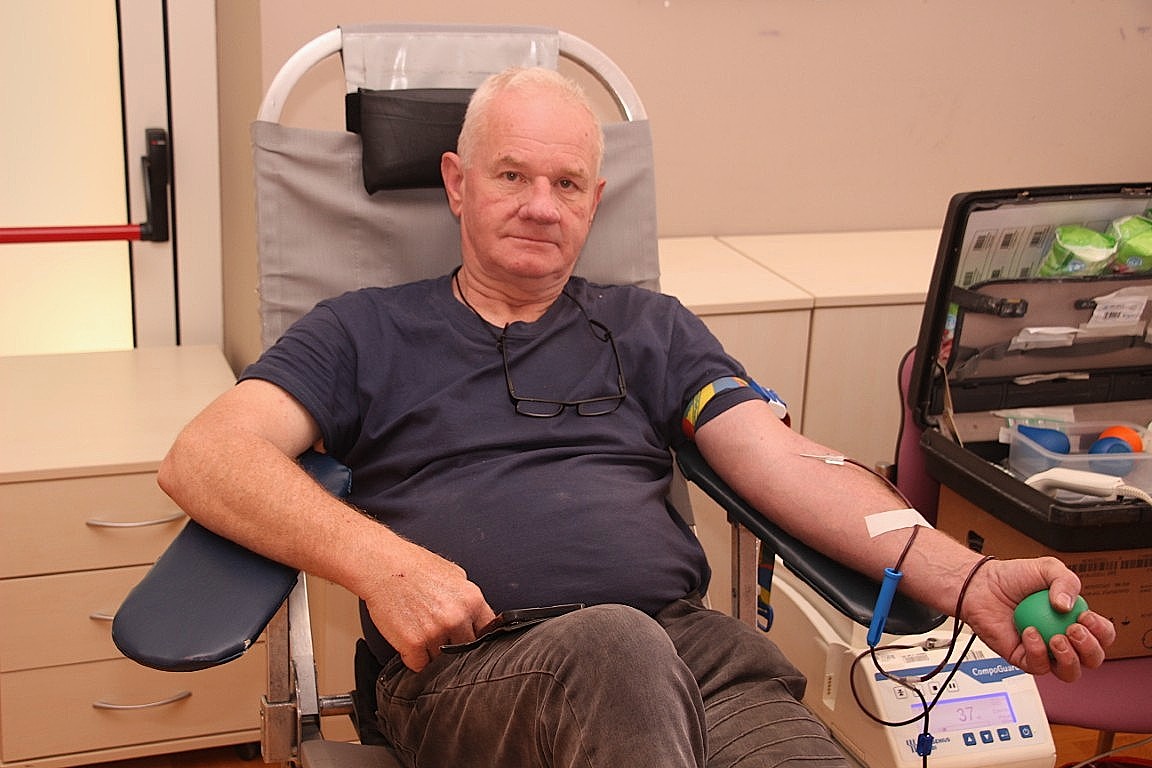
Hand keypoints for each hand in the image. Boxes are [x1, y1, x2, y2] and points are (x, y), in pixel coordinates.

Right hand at [360, 538, 495, 671]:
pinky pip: (420, 666)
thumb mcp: (454, 574)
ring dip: (433, 653)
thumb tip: (476, 616)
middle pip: (466, 649)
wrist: (382, 566)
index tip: (471, 639)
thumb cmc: (414, 566)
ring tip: (421, 634)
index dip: (478, 636)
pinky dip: (414, 659)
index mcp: (472, 600)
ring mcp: (436, 633)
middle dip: (455, 645)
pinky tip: (409, 643)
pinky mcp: (413, 644)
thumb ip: (468, 599)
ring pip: (443, 660)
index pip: (488, 631)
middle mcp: (457, 618)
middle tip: (441, 637)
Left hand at [959, 556, 1114, 681]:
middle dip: (1090, 648)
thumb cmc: (1014, 577)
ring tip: (1057, 638)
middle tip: (1074, 629)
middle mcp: (1063, 639)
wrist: (982, 584)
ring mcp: (1044, 651)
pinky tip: (1030, 632)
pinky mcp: (1022, 658)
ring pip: (1069, 672)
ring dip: (1069, 658)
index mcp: (1075, 619)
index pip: (1102, 635)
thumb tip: (1068, 607)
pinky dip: (1037, 651)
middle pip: (1092, 659)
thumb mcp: (1048, 569)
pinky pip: (1038, 666)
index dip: (1101, 631)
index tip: (1085, 616)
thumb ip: (1067, 581)